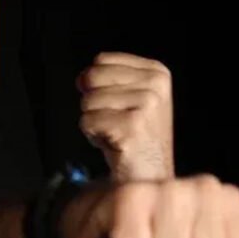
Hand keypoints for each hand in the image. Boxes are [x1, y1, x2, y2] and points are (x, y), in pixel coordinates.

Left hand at [77, 52, 174, 180]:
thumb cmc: (135, 138)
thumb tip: (81, 77)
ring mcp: (146, 105)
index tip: (118, 106)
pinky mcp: (132, 126)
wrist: (149, 177)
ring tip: (117, 134)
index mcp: (157, 73)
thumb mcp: (129, 97)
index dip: (99, 85)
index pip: (102, 60)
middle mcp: (155, 86)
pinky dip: (93, 136)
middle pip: (93, 77)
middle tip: (116, 122)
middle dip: (95, 103)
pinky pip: (88, 121)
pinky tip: (114, 145)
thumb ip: (105, 78)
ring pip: (88, 101)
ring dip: (95, 122)